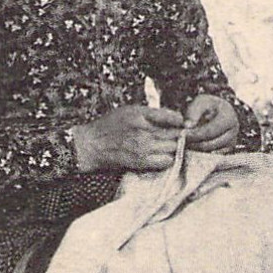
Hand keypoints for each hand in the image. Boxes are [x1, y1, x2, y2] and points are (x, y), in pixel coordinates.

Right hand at [70, 105, 184, 172]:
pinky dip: (167, 159)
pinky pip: (165, 161)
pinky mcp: (141, 161)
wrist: (91, 145)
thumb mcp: (129, 111)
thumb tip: (174, 118)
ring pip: (173, 148)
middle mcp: (143, 130)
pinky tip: (161, 156)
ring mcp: (143, 147)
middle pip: (175, 134)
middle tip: (179, 138)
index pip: (171, 116)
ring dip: (174, 148)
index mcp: (140, 114)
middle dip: (180, 135)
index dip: (180, 121)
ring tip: (168, 147)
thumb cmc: (109, 126)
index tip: (181, 124)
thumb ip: (150, 113)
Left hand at [183, 94, 240, 152]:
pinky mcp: (227, 151)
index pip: (210, 131)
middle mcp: (233, 132)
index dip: (195, 134)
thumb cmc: (209, 107)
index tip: (183, 134)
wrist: (218, 112)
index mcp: (229, 118)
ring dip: (198, 150)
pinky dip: (202, 155)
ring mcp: (231, 143)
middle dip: (195, 144)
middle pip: (211, 144)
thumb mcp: (201, 102)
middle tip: (182, 141)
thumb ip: (193, 112)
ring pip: (211, 153)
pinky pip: (213, 158)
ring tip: (187, 144)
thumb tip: (187, 126)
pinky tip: (194, 148)